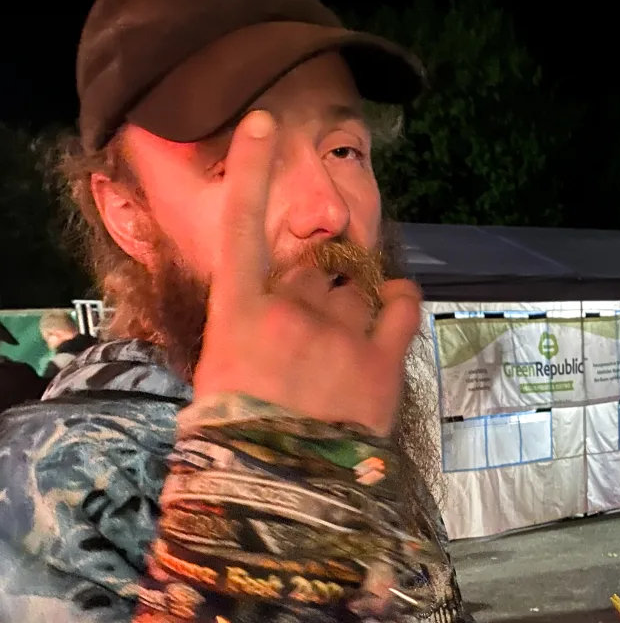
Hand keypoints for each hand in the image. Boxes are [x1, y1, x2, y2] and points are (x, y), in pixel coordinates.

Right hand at [193, 110, 421, 435]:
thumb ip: (244, 346)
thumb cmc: (232, 450)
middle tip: (312, 338)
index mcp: (237, 316)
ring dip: (351, 306)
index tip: (265, 124)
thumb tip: (263, 336)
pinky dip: (400, 299)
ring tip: (345, 346)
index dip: (255, 172)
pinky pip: (400, 309)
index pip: (241, 229)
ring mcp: (338, 333)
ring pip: (352, 291)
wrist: (278, 498)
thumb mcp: (216, 390)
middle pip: (309, 272)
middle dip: (313, 293)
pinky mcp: (381, 361)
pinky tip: (395, 304)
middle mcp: (289, 310)